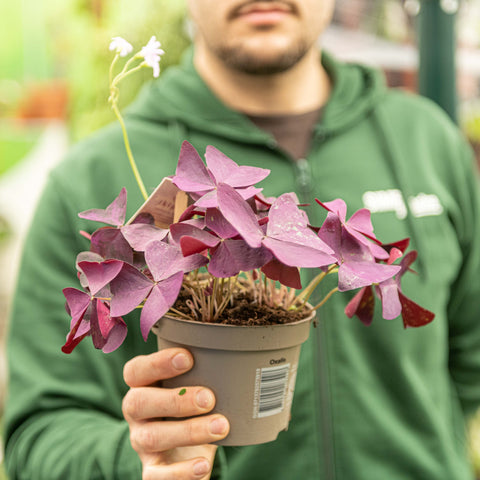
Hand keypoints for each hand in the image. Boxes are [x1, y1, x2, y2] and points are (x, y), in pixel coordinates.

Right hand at [122, 348, 229, 478]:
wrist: (187, 450)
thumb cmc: (193, 405)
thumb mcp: (193, 385)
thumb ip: (202, 371)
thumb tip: (236, 356)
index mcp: (142, 385)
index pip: (136, 370)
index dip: (157, 363)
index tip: (188, 358)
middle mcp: (136, 412)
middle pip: (139, 402)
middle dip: (176, 400)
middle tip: (210, 398)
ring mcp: (141, 442)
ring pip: (152, 437)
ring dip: (189, 431)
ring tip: (221, 426)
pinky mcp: (152, 470)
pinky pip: (155, 476)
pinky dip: (181, 472)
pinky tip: (203, 464)